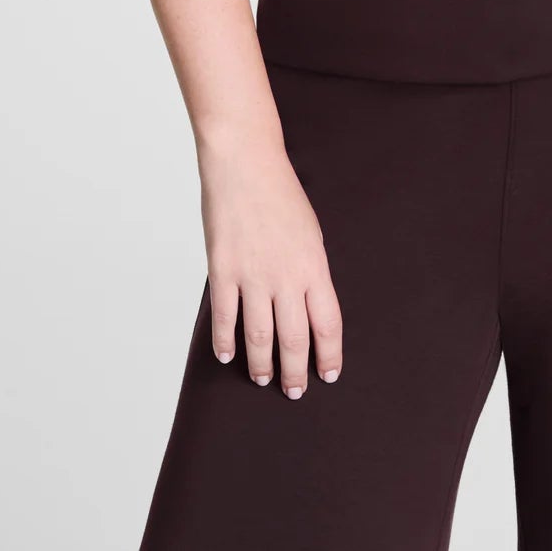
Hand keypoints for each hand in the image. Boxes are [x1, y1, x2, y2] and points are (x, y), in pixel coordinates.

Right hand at [197, 130, 342, 398]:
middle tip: (294, 391)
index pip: (328, 324)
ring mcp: (253, 274)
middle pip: (294, 339)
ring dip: (261, 364)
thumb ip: (310, 270)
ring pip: (259, 336)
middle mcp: (286, 275)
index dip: (329, 354)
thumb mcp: (310, 232)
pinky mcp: (223, 269)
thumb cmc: (281, 192)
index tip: (329, 374)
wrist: (246, 161)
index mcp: (314, 265)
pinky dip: (225, 341)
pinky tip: (226, 355)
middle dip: (295, 371)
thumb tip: (308, 306)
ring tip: (262, 378)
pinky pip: (225, 317)